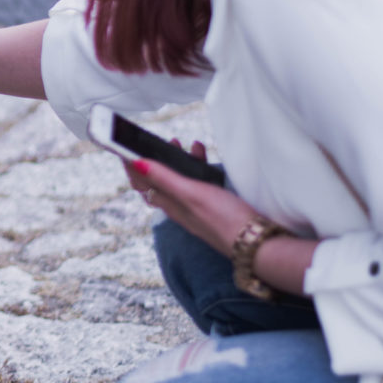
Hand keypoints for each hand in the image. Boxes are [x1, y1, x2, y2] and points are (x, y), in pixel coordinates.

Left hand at [125, 140, 255, 257]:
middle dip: (158, 158)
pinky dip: (199, 169)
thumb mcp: (189, 193)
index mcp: (168, 204)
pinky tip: (208, 161)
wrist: (257, 243)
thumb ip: (163, 178)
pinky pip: (198, 183)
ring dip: (181, 161)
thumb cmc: (223, 219)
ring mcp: (195, 208)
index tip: (124, 145)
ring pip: (180, 180)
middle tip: (166, 140)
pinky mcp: (212, 207)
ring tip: (191, 144)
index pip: (140, 183)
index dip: (131, 165)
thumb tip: (133, 164)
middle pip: (159, 179)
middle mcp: (178, 207)